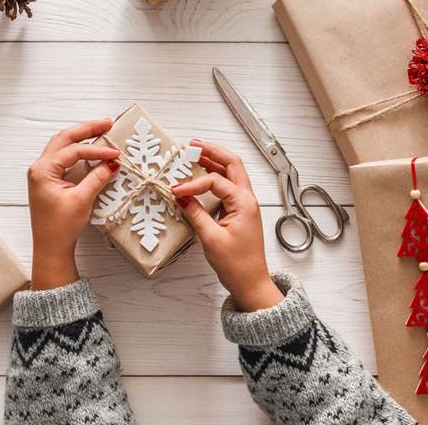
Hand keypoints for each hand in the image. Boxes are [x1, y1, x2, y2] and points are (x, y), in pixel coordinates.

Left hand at [27, 120, 119, 290]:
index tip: (115, 154)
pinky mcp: (49, 180)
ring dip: (81, 138)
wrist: (50, 248)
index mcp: (43, 171)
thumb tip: (111, 163)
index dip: (96, 150)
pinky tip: (91, 149)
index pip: (73, 151)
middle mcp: (40, 168)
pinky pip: (64, 157)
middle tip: (107, 123)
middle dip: (86, 130)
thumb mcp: (81, 200)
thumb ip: (97, 178)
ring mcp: (43, 173)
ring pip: (62, 145)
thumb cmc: (60, 228)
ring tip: (101, 131)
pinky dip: (78, 151)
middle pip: (64, 139)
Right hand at [172, 140, 283, 311]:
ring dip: (214, 162)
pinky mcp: (239, 212)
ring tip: (196, 154)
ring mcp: (245, 205)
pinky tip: (202, 177)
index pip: (216, 181)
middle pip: (232, 164)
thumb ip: (196, 214)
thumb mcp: (211, 239)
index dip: (193, 183)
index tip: (176, 190)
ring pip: (231, 174)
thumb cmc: (237, 265)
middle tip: (193, 145)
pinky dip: (215, 178)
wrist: (251, 283)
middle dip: (213, 152)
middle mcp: (247, 199)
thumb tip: (182, 198)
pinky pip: (228, 187)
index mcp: (244, 203)